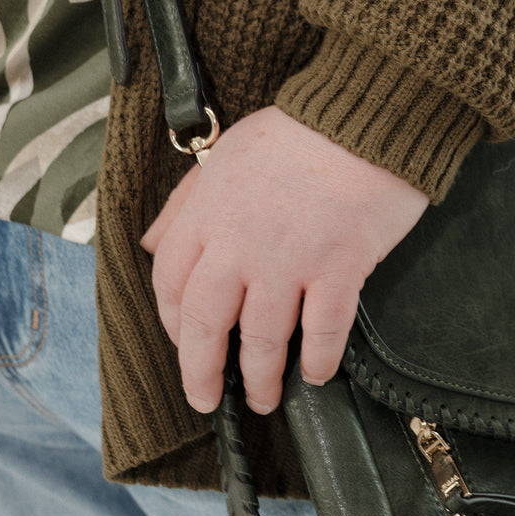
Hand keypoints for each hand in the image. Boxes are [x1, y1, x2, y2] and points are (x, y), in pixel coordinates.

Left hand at [140, 106, 428, 414]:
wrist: (364, 116)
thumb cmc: (300, 130)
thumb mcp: (225, 152)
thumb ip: (186, 200)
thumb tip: (150, 242)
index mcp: (209, 213)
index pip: (170, 282)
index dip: (171, 322)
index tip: (184, 343)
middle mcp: (240, 244)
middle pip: (205, 323)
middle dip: (202, 371)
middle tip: (209, 399)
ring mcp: (289, 259)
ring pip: (261, 338)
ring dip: (261, 378)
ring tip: (266, 398)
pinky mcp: (339, 267)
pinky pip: (323, 330)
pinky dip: (318, 360)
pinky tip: (318, 374)